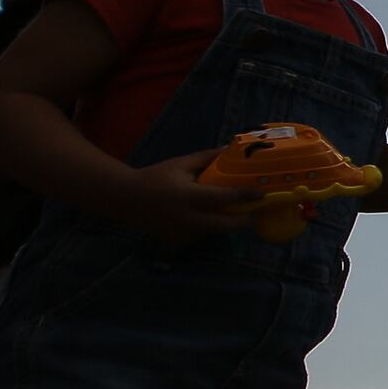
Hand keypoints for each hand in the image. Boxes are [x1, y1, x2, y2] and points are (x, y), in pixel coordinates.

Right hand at [120, 149, 273, 245]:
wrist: (125, 198)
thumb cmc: (155, 177)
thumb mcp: (181, 164)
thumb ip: (207, 158)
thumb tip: (230, 148)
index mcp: (188, 196)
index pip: (224, 197)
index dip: (245, 196)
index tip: (262, 193)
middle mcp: (186, 217)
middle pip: (224, 225)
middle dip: (244, 221)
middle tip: (256, 213)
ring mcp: (181, 232)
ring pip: (213, 232)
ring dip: (226, 225)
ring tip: (237, 214)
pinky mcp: (176, 240)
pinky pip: (200, 236)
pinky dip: (209, 228)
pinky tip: (210, 218)